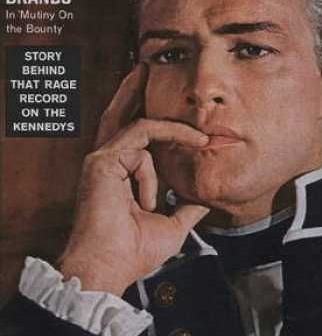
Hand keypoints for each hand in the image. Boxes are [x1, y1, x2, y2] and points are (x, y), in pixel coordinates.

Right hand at [57, 65, 209, 295]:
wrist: (110, 266)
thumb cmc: (133, 251)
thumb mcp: (171, 225)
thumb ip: (186, 208)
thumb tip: (204, 200)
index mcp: (120, 176)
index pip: (136, 139)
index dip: (160, 127)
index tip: (190, 129)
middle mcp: (108, 163)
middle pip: (121, 117)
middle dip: (133, 91)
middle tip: (145, 69)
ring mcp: (103, 160)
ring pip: (135, 123)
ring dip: (159, 114)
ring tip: (171, 101)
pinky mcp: (103, 160)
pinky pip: (142, 136)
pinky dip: (166, 142)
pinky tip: (176, 164)